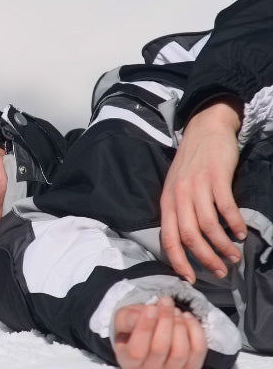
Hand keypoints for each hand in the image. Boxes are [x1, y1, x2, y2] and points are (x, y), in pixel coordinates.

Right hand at [114, 297, 206, 368]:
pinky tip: (186, 318)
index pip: (136, 351)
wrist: (148, 339)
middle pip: (160, 348)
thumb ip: (126, 318)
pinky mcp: (190, 368)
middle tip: (165, 302)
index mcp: (128, 361)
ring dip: (179, 324)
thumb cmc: (133, 330)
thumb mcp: (122, 321)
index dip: (145, 328)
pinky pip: (197, 350)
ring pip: (180, 351)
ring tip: (174, 310)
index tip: (150, 308)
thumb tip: (138, 317)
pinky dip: (195, 329)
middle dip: (165, 320)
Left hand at [159, 99, 245, 282]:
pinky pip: (226, 207)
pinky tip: (241, 233)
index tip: (190, 279)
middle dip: (205, 258)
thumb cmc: (191, 164)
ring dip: (222, 245)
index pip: (167, 238)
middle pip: (189, 236)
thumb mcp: (176, 189)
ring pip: (208, 225)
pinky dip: (234, 223)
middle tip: (221, 272)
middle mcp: (178, 196)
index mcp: (166, 202)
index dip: (178, 261)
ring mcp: (197, 186)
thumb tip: (189, 243)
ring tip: (234, 256)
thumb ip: (179, 212)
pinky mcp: (216, 178)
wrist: (204, 130)